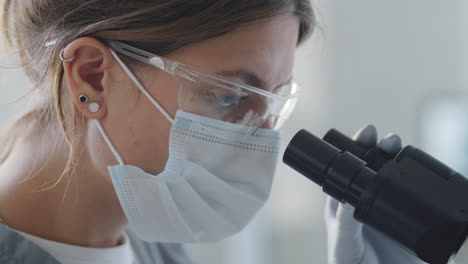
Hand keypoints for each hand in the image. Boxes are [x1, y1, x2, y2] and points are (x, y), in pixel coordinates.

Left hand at [324, 125, 426, 263]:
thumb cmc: (350, 263)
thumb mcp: (344, 244)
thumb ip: (345, 225)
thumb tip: (347, 200)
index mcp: (347, 201)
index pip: (351, 168)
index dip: (358, 147)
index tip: (367, 133)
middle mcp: (368, 199)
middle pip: (376, 166)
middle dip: (381, 148)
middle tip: (389, 140)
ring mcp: (390, 206)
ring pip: (397, 175)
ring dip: (400, 158)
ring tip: (401, 147)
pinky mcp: (411, 218)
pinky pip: (419, 195)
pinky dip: (423, 181)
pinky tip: (425, 171)